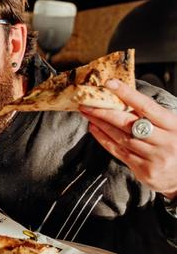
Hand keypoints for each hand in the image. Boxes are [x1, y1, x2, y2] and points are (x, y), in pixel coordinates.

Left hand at [80, 79, 176, 197]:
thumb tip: (123, 97)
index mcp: (174, 126)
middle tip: (86, 102)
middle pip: (128, 123)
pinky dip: (104, 139)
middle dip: (104, 112)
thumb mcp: (173, 127)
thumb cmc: (176, 144)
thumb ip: (153, 116)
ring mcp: (154, 157)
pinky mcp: (144, 170)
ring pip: (120, 137)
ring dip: (100, 124)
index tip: (109, 83)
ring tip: (87, 113)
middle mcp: (165, 142)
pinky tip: (94, 129)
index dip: (127, 94)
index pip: (146, 106)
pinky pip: (119, 152)